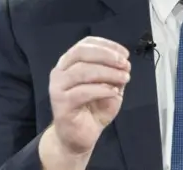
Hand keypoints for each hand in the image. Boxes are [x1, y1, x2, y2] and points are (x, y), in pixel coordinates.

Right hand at [48, 36, 130, 155]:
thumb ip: (114, 74)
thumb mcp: (109, 87)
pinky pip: (82, 92)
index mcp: (70, 62)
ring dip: (107, 73)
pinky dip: (101, 90)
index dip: (106, 45)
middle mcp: (60, 71)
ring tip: (124, 78)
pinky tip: (114, 93)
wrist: (78, 137)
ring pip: (82, 71)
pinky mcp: (60, 103)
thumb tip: (124, 64)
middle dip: (106, 55)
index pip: (86, 44)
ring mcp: (57, 87)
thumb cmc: (92, 109)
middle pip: (81, 52)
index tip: (124, 53)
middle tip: (124, 64)